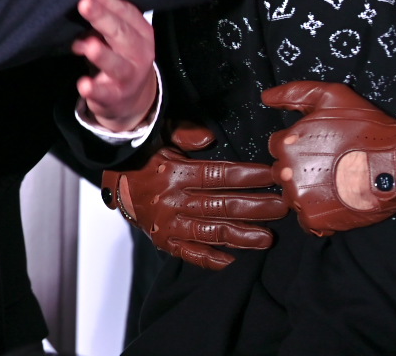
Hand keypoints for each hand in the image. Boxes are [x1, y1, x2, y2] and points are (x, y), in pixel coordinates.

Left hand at [74, 0, 156, 131]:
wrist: (131, 99)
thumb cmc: (120, 57)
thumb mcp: (115, 37)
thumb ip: (101, 22)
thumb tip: (80, 5)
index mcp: (142, 32)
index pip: (125, 12)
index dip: (106, 0)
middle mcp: (140, 52)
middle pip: (121, 33)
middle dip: (101, 17)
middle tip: (84, 3)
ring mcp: (130, 76)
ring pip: (117, 64)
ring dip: (102, 55)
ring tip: (89, 46)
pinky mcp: (116, 96)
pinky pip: (105, 93)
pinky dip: (95, 89)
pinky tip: (84, 85)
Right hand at [103, 122, 286, 270]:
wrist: (113, 181)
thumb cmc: (143, 156)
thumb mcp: (160, 135)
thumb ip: (185, 134)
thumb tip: (209, 139)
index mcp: (173, 172)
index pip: (217, 175)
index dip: (246, 176)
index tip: (271, 175)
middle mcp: (172, 200)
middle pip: (220, 205)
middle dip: (255, 207)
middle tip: (282, 208)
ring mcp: (168, 224)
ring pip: (211, 232)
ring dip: (241, 236)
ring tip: (267, 238)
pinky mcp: (164, 241)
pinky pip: (190, 253)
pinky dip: (212, 259)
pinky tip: (234, 261)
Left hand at [259, 81, 395, 235]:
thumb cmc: (367, 128)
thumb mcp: (332, 96)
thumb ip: (295, 93)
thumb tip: (266, 97)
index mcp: (288, 143)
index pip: (278, 146)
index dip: (297, 144)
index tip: (318, 146)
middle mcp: (288, 172)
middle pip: (282, 172)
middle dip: (299, 168)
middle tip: (327, 165)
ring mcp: (301, 198)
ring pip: (292, 196)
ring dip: (307, 190)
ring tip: (333, 183)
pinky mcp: (316, 219)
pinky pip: (306, 220)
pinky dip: (317, 212)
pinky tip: (335, 201)